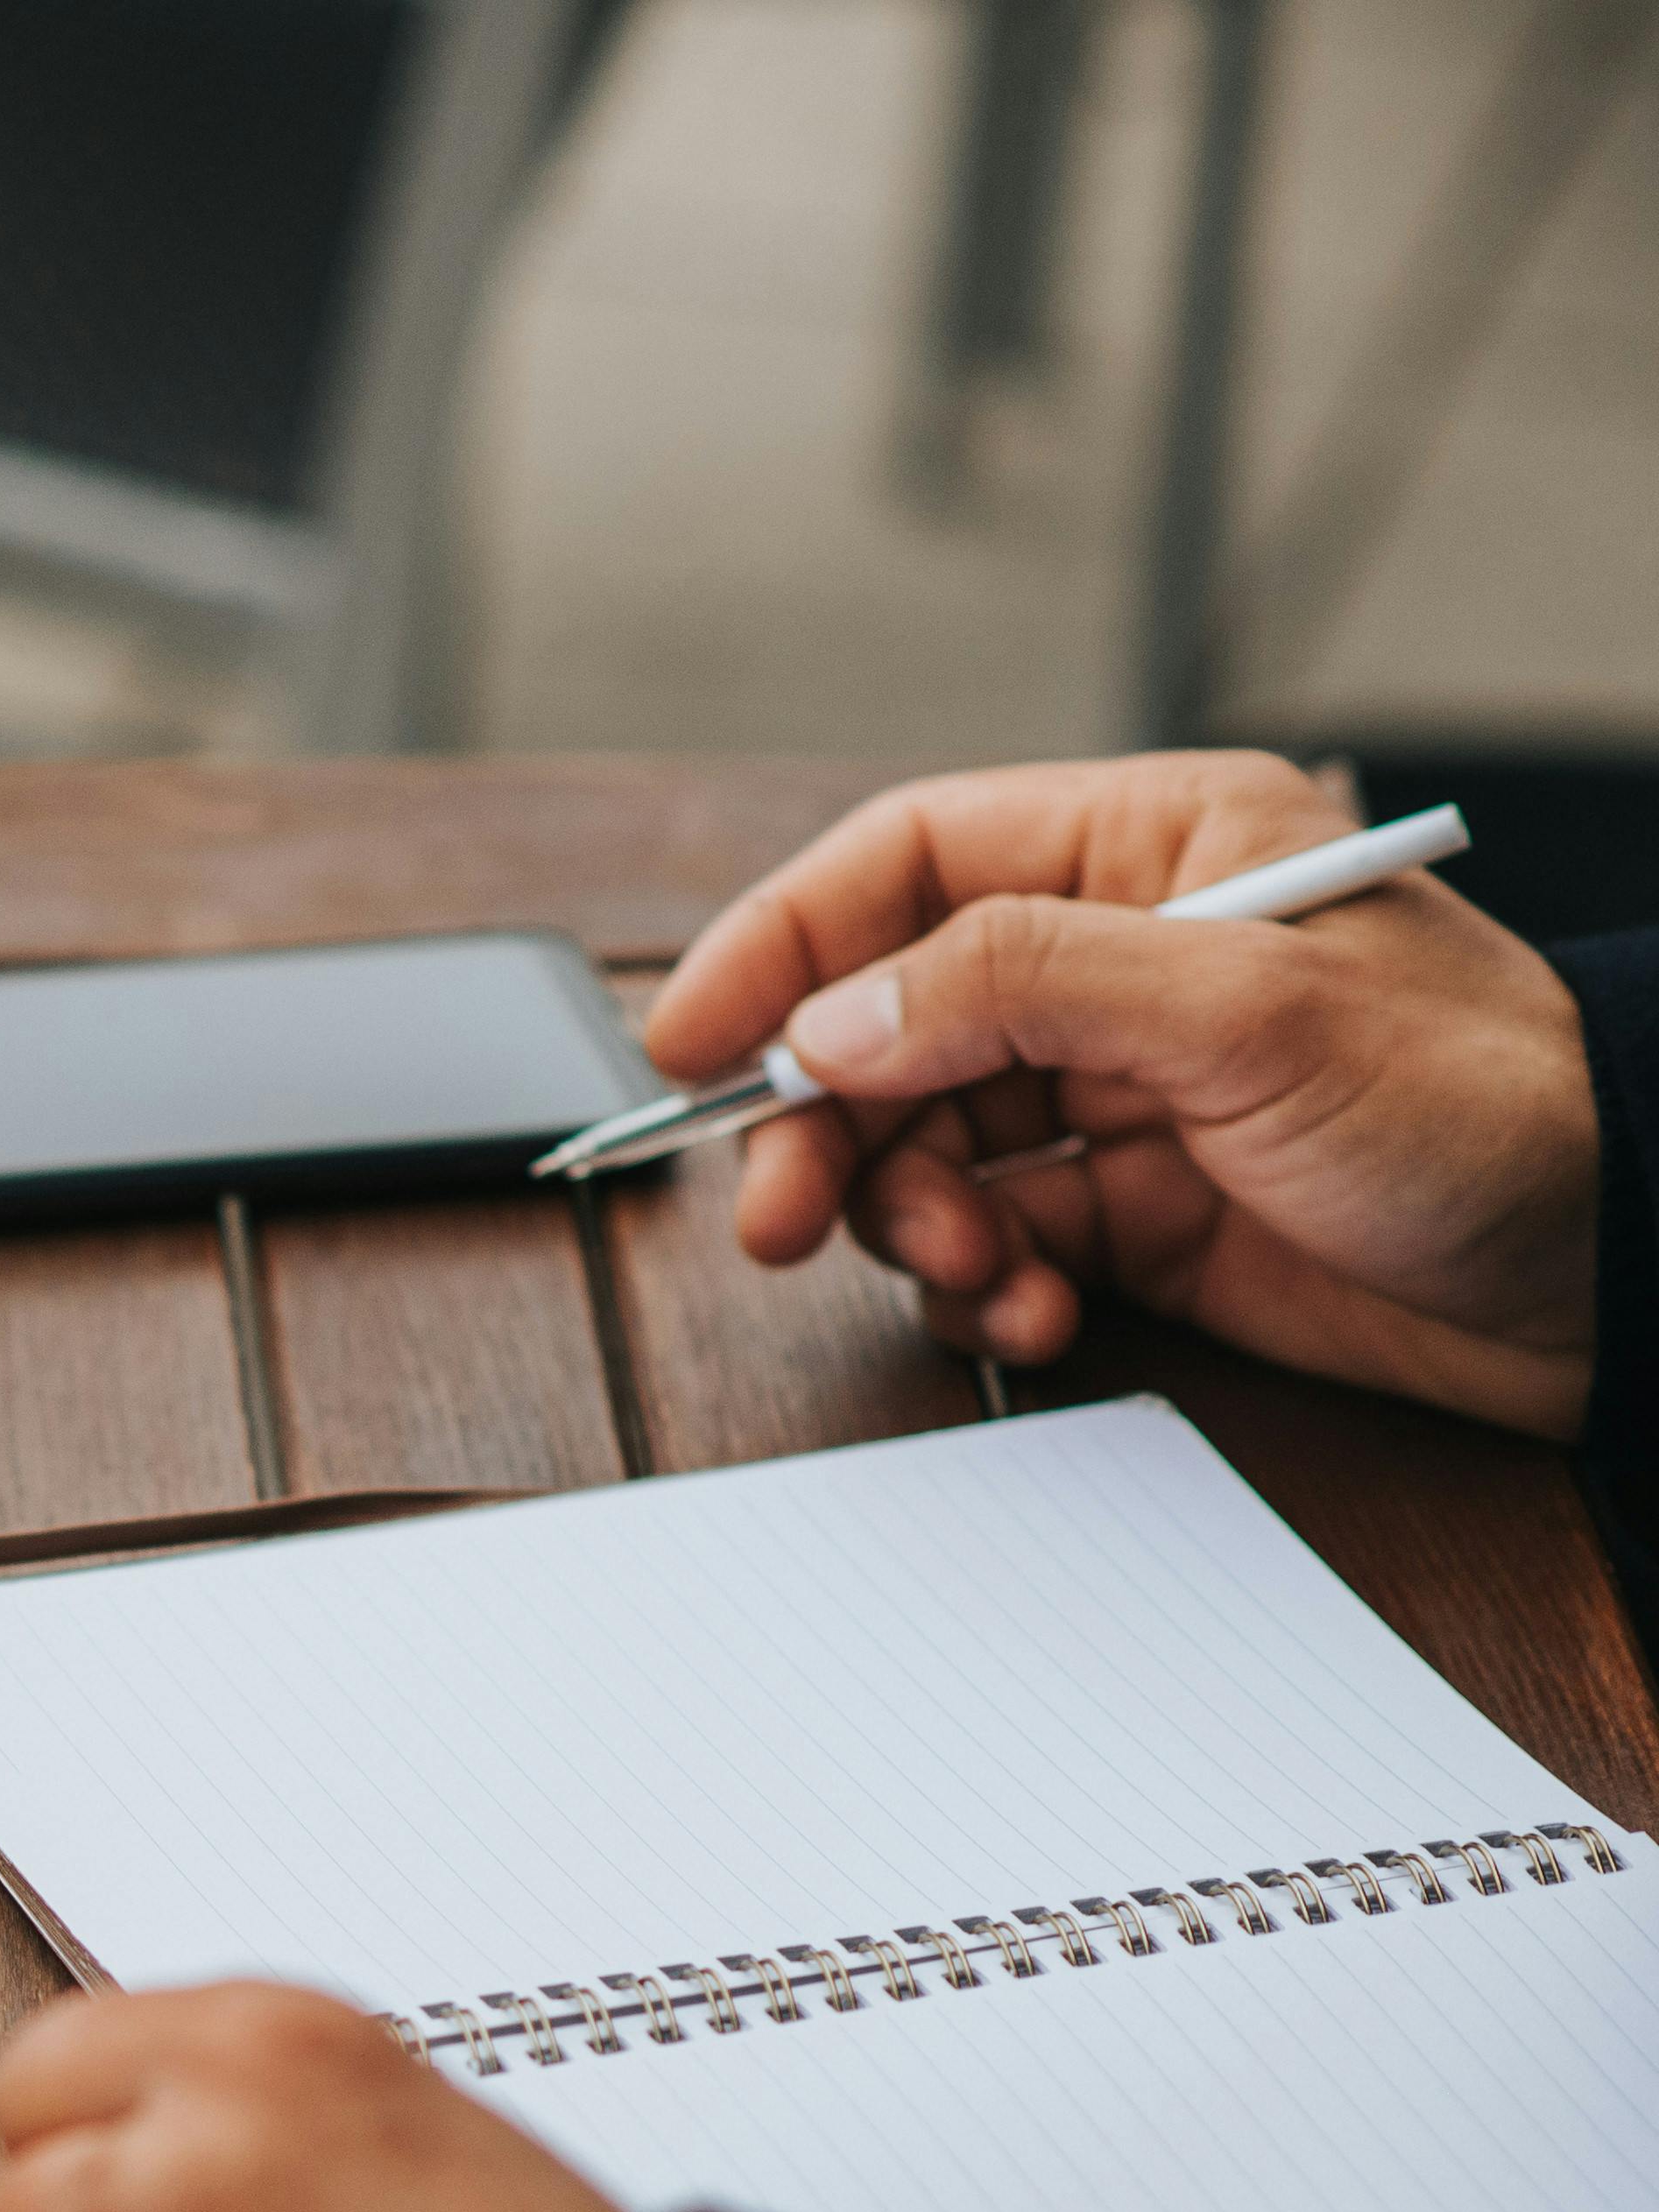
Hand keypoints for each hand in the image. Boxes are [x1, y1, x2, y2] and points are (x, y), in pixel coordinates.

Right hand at [647, 750, 1602, 1437]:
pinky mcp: (1132, 1214)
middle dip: (826, 1127)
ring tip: (975, 1274)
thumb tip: (830, 1019)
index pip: (909, 863)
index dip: (782, 944)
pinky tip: (1036, 1310)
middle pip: (885, 1025)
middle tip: (781, 1218)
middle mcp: (1122, 964)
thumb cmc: (1487, 1103)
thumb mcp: (1248, 1009)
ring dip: (911, 1222)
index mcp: (1153, 854)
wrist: (1616, 1272)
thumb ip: (1019, 988)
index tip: (692, 1042)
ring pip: (921, 1145)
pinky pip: (988, 1241)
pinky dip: (982, 1286)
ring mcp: (1120, 1095)